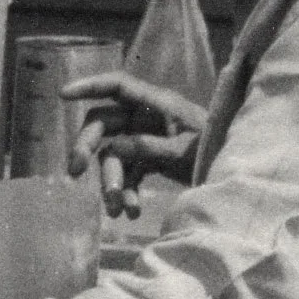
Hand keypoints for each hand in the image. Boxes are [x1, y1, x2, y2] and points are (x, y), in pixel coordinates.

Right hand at [63, 70, 204, 219]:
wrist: (235, 171)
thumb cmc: (217, 149)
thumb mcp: (186, 150)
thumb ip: (152, 147)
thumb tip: (115, 148)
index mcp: (157, 103)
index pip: (118, 86)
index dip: (89, 86)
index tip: (63, 94)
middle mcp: (145, 117)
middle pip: (104, 124)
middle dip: (87, 147)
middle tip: (73, 171)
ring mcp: (144, 139)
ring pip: (112, 155)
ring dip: (110, 183)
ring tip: (116, 210)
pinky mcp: (147, 160)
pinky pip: (127, 174)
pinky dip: (127, 193)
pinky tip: (132, 212)